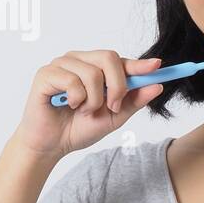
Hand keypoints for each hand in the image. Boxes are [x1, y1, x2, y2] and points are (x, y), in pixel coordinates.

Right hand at [11, 50, 165, 161]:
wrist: (52, 145)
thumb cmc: (79, 128)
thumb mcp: (115, 117)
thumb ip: (134, 101)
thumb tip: (157, 86)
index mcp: (95, 68)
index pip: (120, 60)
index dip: (139, 64)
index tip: (157, 66)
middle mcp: (79, 61)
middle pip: (109, 58)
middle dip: (118, 86)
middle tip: (111, 106)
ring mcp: (61, 64)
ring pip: (93, 73)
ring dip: (94, 99)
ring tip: (83, 110)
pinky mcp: (46, 73)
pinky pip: (72, 81)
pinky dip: (76, 99)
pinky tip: (68, 105)